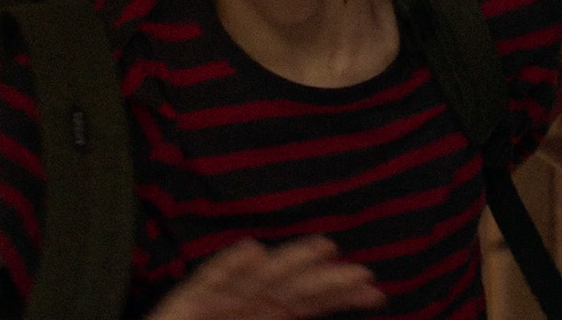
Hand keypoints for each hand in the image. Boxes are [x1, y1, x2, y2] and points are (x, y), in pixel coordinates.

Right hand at [147, 236, 386, 319]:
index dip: (339, 296)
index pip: (308, 304)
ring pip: (259, 277)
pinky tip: (252, 249)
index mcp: (264, 316)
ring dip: (291, 260)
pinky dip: (230, 264)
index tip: (375, 291)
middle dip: (328, 280)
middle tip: (364, 274)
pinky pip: (210, 280)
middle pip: (292, 287)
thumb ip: (279, 318)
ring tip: (325, 248)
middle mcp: (245, 304)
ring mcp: (217, 300)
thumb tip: (309, 308)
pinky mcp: (186, 300)